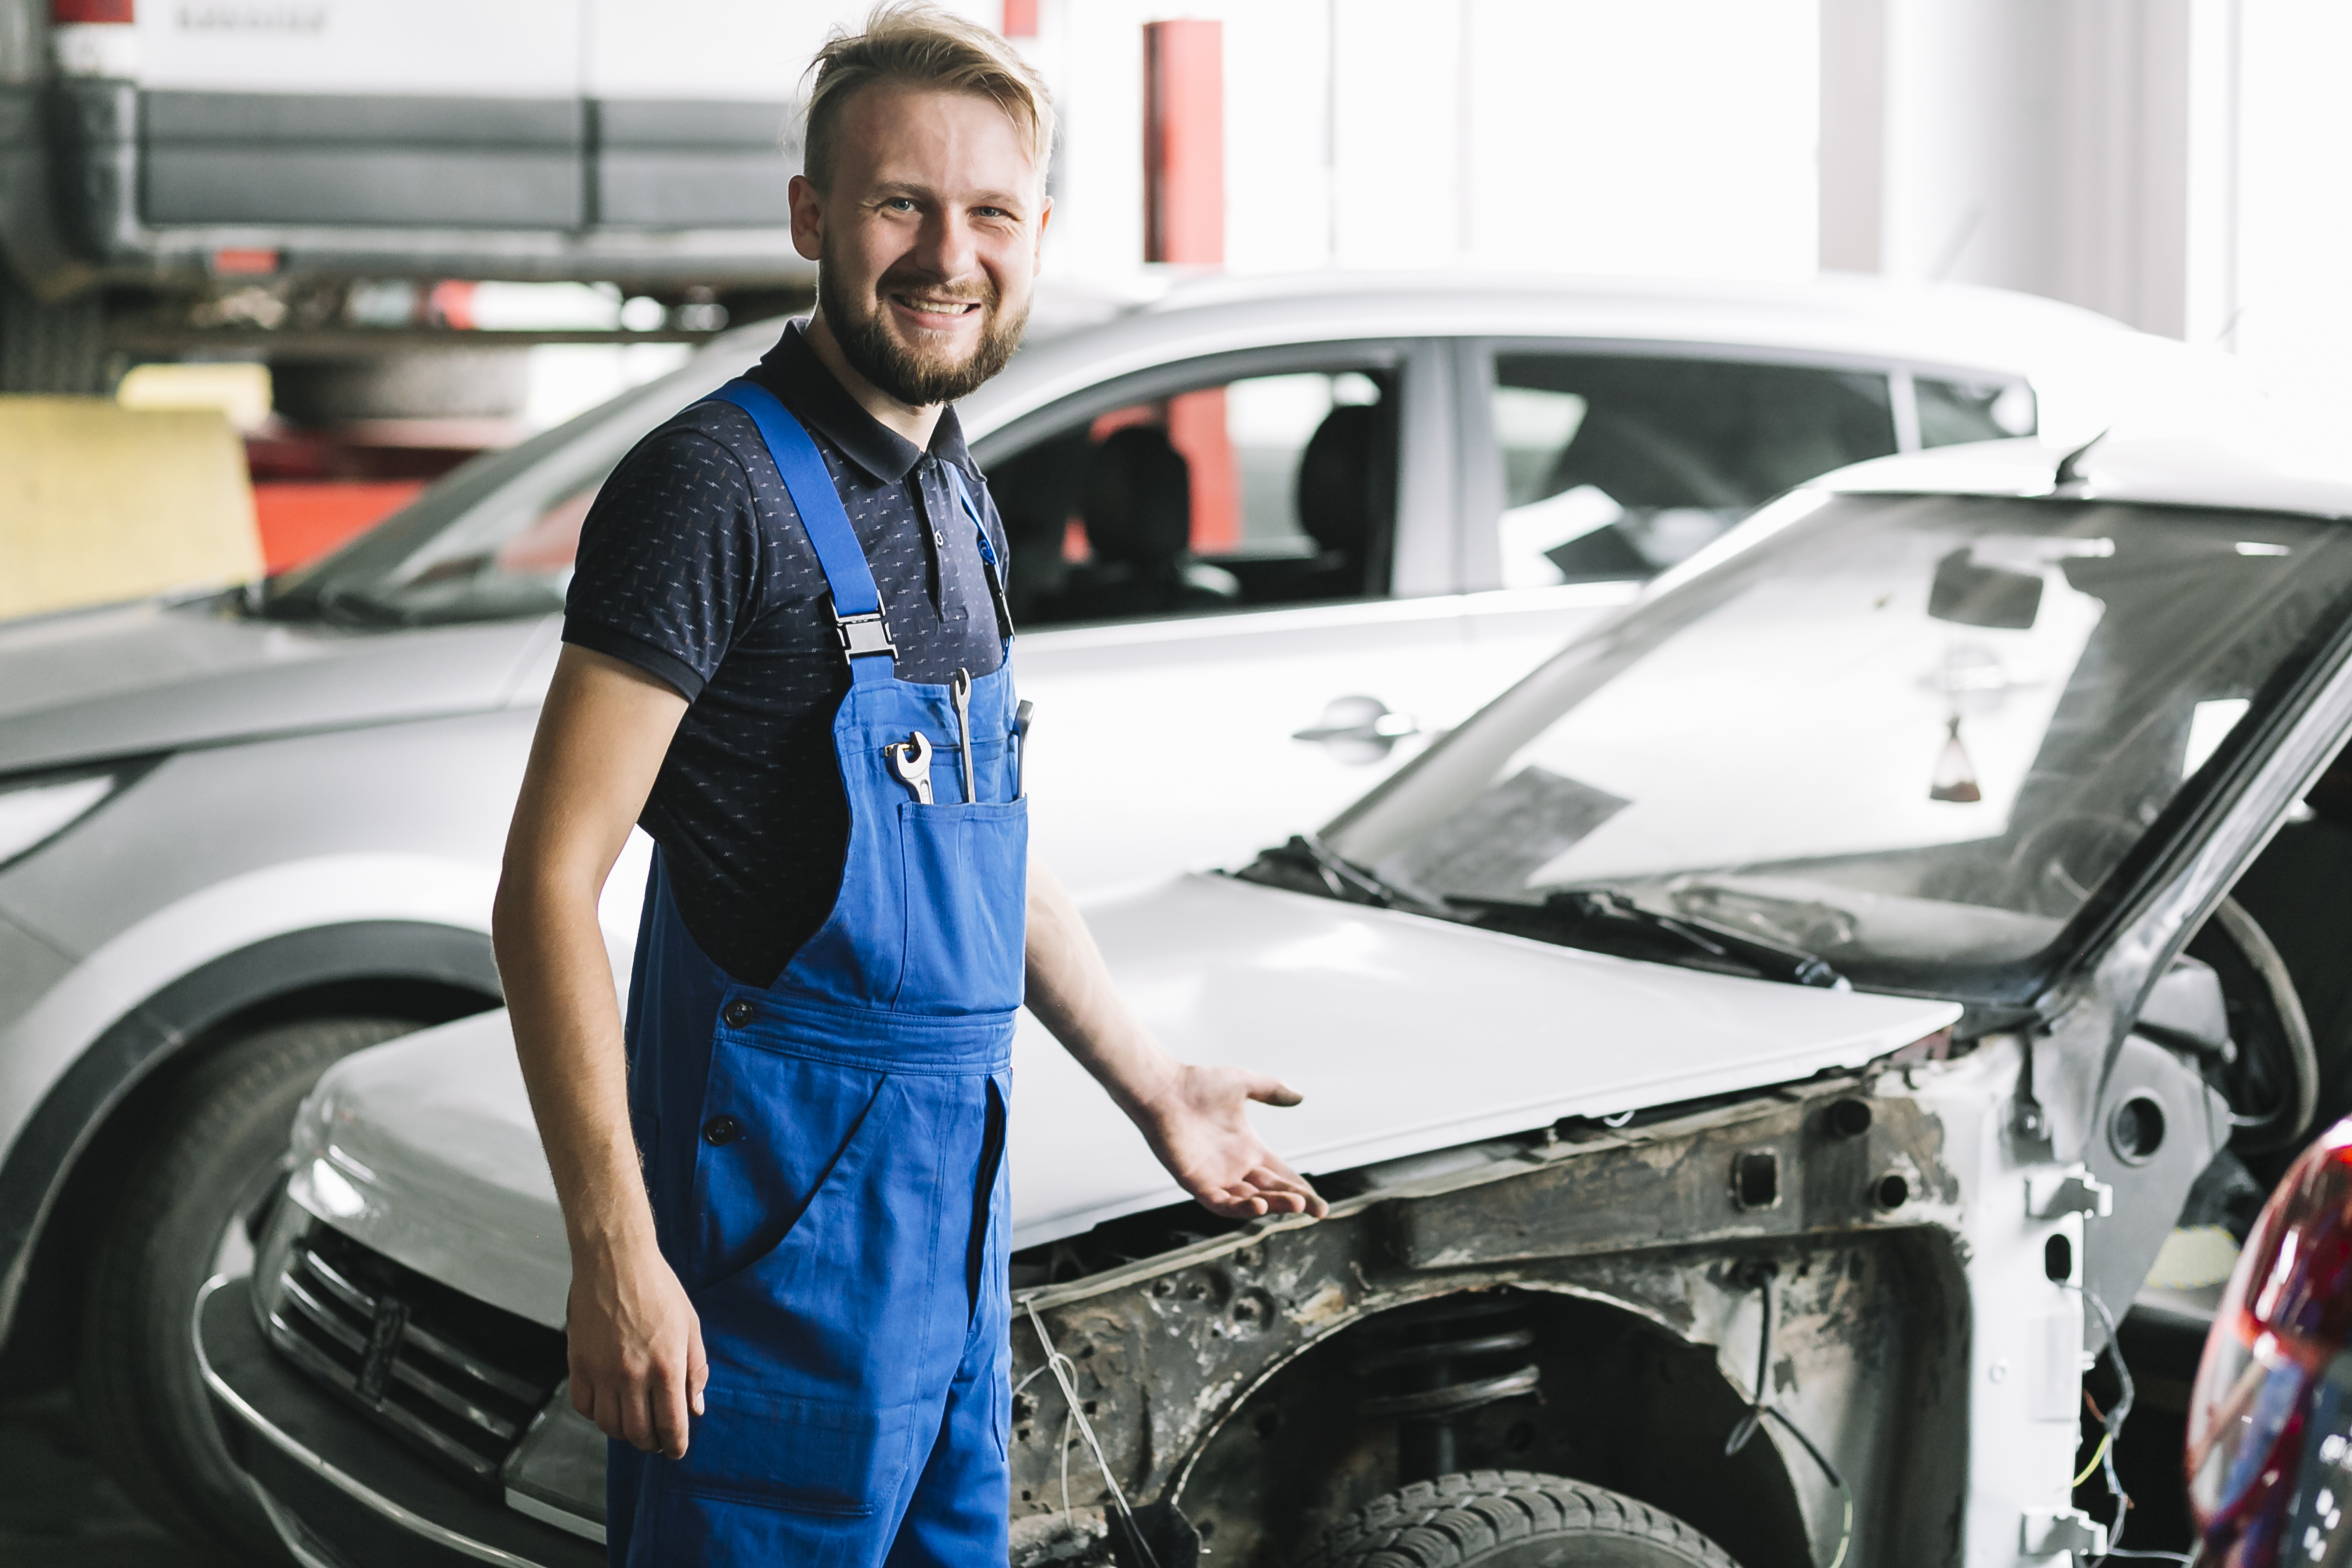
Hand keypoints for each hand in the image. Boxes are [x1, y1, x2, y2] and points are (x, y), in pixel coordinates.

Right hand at [567, 1238, 708, 1457]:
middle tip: (656, 1440)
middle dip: (651, 1443)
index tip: (676, 1451)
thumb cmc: (659, 1289)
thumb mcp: (691, 1326)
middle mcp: (633, 1375)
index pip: (671, 1425)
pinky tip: (608, 1405)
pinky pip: (583, 1406)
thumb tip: (695, 1408)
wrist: (616, 1261)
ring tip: (634, 1424)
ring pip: (609, 1425)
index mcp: (666, 1366)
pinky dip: (596, 1414)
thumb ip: (695, 1370)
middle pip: (638, 1433)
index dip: (675, 1445)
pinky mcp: (578, 1363)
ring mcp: (602, 1371)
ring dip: (624, 1432)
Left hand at [1129, 1063, 1328, 1219]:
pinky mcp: (1196, 1183)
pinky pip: (1221, 1204)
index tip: (1321, 1202)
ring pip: (1250, 1201)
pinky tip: (1259, 1204)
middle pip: (1271, 1191)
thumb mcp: (1243, 1084)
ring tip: (1296, 1204)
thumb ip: (1271, 1090)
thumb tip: (1300, 1096)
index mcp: (1248, 1148)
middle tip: (1319, 1210)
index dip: (1300, 1188)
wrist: (1163, 1088)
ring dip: (1274, 1205)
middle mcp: (1234, 1167)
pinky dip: (1240, 1208)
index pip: (1280, 1174)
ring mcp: (1215, 1177)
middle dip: (1295, 1202)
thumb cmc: (1197, 1084)